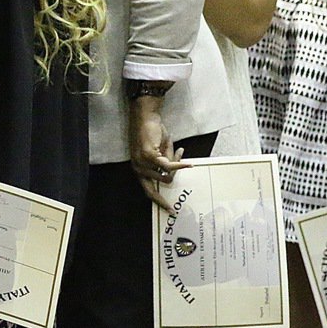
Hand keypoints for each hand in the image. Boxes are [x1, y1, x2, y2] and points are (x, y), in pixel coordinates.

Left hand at [128, 96, 188, 211]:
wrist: (145, 117)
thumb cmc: (152, 133)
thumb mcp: (160, 152)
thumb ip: (166, 163)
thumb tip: (177, 170)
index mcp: (139, 170)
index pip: (149, 191)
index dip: (160, 202)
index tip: (170, 210)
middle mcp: (138, 169)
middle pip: (163, 182)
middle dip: (174, 176)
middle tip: (182, 178)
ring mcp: (142, 163)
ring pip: (168, 174)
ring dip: (176, 163)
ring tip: (177, 150)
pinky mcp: (149, 156)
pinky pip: (168, 166)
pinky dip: (179, 165)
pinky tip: (188, 165)